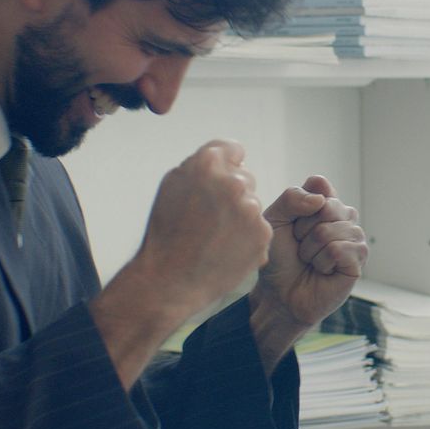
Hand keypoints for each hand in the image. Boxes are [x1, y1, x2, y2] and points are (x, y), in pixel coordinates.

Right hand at [134, 139, 273, 311]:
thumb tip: (223, 157)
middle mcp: (234, 182)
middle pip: (245, 177)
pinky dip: (247, 237)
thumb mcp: (172, 185)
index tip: (217, 182)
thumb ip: (199, 165)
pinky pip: (259, 227)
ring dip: (239, 216)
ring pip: (252, 204)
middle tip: (210, 217)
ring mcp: (251, 208)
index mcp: (208, 164)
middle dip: (231, 192)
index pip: (233, 149)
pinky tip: (225, 249)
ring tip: (215, 236)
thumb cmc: (166, 233)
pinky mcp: (263, 233)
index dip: (225, 165)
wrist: (171, 279)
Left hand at [250, 176, 368, 369]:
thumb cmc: (278, 258)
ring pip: (328, 230)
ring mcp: (354, 237)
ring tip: (310, 260)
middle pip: (326, 206)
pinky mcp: (358, 260)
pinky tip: (322, 270)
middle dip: (302, 230)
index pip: (319, 184)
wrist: (280, 293)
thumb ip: (291, 198)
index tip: (291, 225)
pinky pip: (337, 249)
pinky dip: (321, 262)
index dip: (299, 206)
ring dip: (309, 250)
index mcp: (326, 202)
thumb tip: (320, 200)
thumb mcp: (274, 221)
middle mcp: (344, 216)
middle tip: (300, 246)